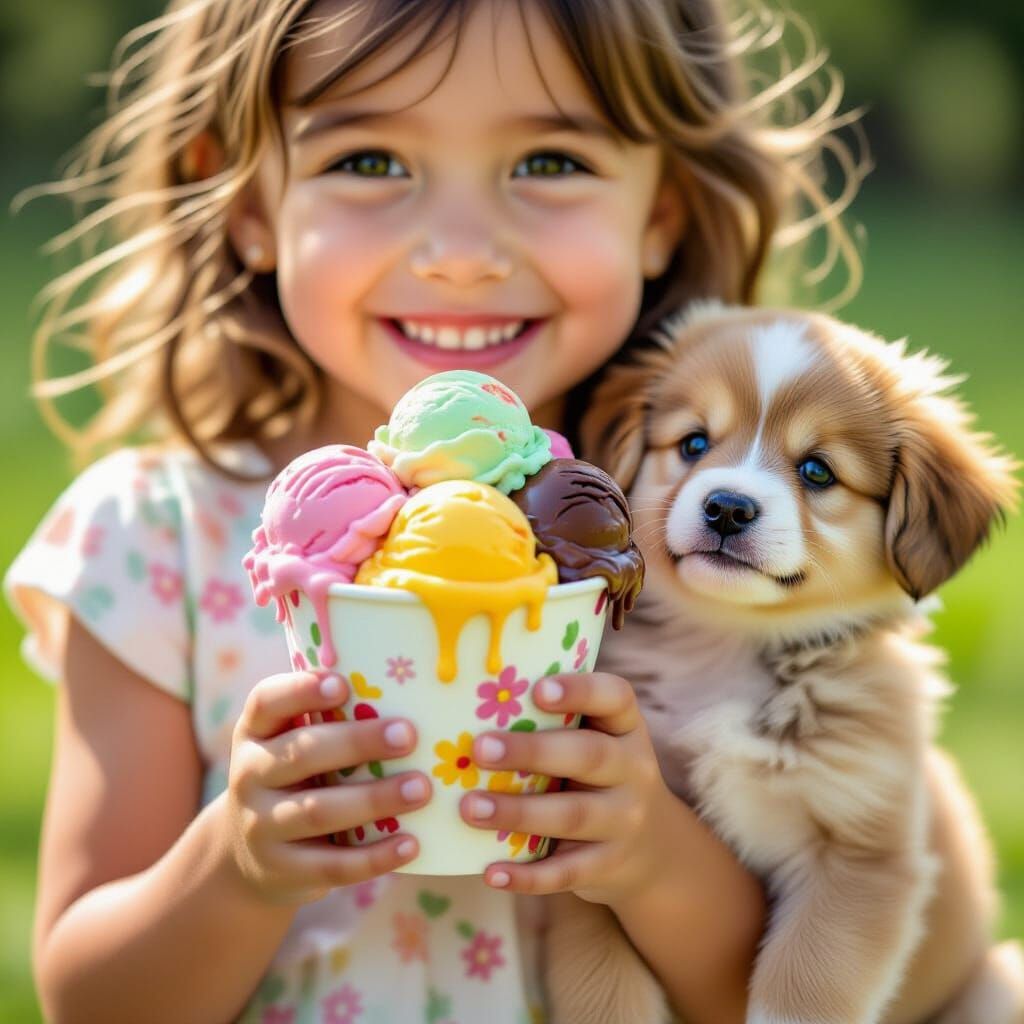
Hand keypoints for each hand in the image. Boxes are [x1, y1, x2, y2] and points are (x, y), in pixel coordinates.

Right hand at [224, 670, 432, 905]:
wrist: (249, 856)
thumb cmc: (296, 778)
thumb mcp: (293, 743)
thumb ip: (330, 719)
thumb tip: (408, 687)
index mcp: (255, 733)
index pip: (266, 703)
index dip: (300, 691)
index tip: (343, 684)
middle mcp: (250, 776)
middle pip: (300, 754)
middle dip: (356, 743)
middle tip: (409, 735)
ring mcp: (262, 827)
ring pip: (318, 811)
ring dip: (374, 799)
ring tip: (422, 788)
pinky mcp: (283, 871)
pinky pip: (332, 866)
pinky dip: (375, 857)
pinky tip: (412, 843)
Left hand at [458, 671, 675, 904]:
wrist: (651, 849)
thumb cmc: (598, 776)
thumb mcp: (597, 741)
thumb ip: (555, 724)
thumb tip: (472, 706)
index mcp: (626, 728)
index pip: (616, 698)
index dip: (580, 691)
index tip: (538, 690)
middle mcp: (633, 770)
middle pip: (588, 756)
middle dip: (532, 752)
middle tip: (480, 749)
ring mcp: (625, 821)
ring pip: (572, 815)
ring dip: (519, 812)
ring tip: (470, 808)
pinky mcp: (609, 865)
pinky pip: (567, 872)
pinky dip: (528, 876)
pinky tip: (492, 872)